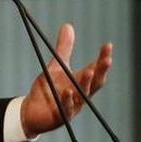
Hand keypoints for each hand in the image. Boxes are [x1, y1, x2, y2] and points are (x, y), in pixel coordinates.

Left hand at [20, 23, 113, 137]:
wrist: (31, 111)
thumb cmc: (48, 89)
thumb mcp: (56, 66)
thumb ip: (64, 48)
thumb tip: (68, 25)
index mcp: (81, 82)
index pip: (96, 68)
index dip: (103, 58)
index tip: (108, 45)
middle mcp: (81, 94)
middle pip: (95, 82)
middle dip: (102, 70)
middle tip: (107, 59)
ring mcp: (73, 106)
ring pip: (83, 95)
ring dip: (86, 84)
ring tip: (89, 71)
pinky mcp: (61, 116)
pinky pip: (67, 109)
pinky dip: (68, 100)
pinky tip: (68, 91)